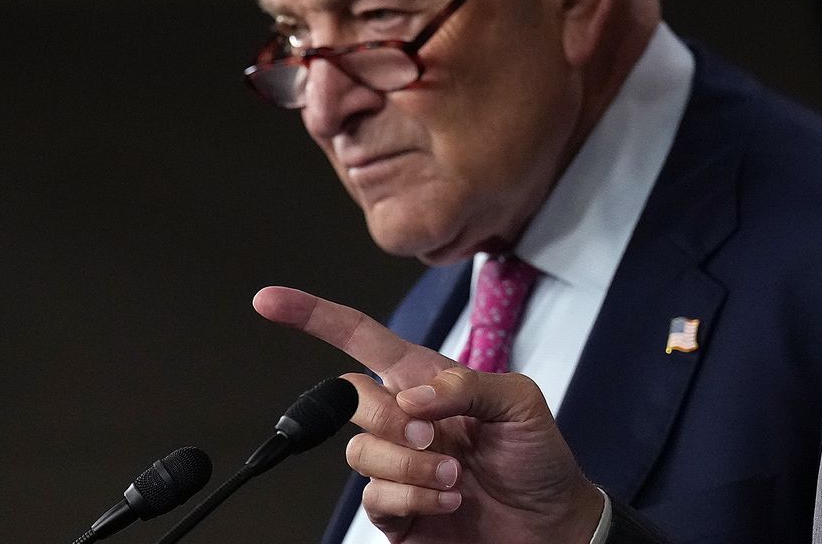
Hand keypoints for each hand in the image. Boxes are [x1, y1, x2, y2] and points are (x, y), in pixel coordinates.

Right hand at [252, 286, 602, 543]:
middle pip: (351, 399)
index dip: (316, 318)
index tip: (270, 301)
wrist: (550, 526)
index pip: (362, 340)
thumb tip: (410, 395)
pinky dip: (413, 500)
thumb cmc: (538, 459)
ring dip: (410, 467)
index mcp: (427, 381)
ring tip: (455, 480)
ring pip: (359, 454)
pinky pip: (374, 498)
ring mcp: (396, 467)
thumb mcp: (519, 403)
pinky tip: (448, 503)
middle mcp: (404, 420)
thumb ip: (466, 385)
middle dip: (390, 418)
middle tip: (434, 438)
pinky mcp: (394, 512)